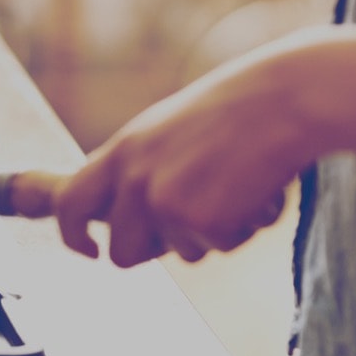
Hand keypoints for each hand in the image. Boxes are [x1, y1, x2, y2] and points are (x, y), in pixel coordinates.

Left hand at [53, 43, 314, 266]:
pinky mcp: (202, 222)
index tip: (88, 250)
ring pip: (181, 254)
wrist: (284, 100)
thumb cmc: (234, 113)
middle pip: (121, 253)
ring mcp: (165, 202)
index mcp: (121, 151)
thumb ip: (137, 170)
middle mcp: (134, 179)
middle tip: (194, 220)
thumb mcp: (165, 132)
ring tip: (234, 185)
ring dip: (210, 234)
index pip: (70, 203)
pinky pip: (221, 248)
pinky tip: (256, 190)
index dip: (71, 236)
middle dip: (153, 251)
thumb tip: (116, 218)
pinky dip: (244, 229)